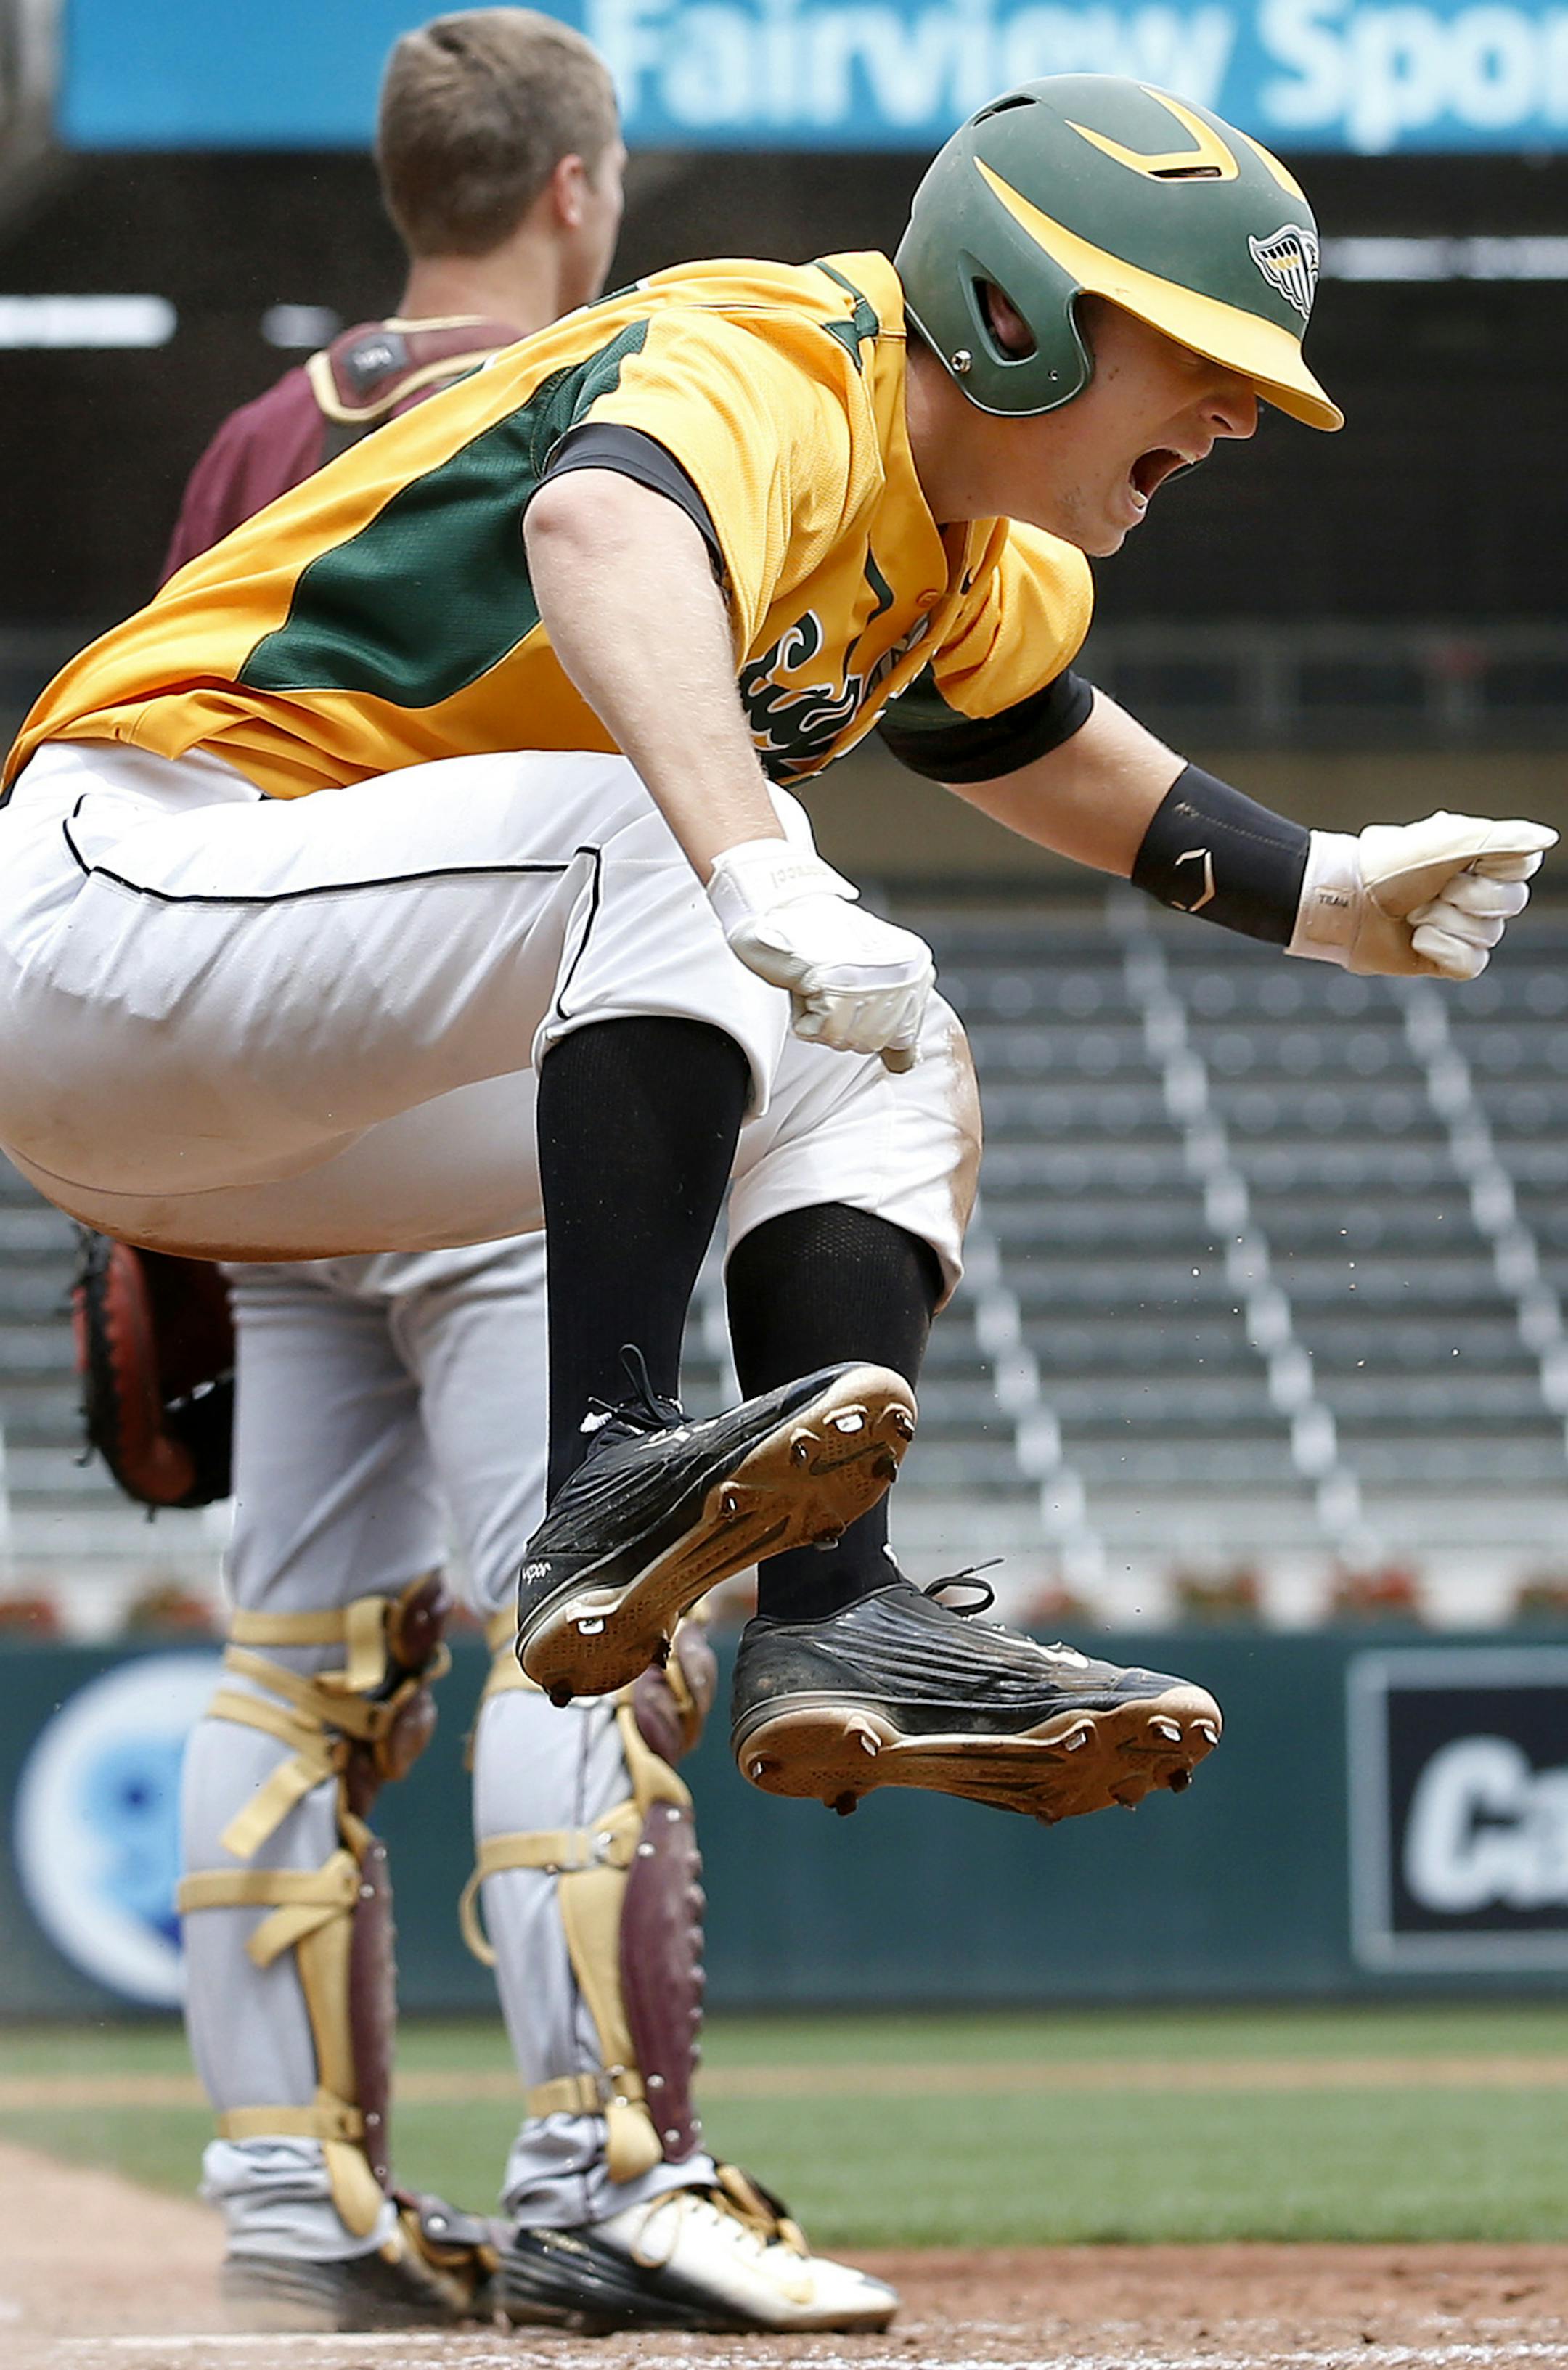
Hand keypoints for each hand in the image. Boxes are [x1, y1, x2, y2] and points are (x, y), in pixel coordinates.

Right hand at [706, 839, 934, 1065]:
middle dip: (842, 1022)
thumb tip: (905, 1063)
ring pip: (843, 1040)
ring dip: (822, 1018)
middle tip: (828, 983)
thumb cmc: (823, 938)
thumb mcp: (873, 975)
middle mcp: (904, 980)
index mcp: (916, 972)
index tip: (849, 1003)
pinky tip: (805, 982)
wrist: (787, 902)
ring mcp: (874, 986)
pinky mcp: (838, 991)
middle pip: (869, 1043)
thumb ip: (894, 1018)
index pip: (902, 1041)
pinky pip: (818, 1031)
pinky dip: (803, 1015)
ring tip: (816, 980)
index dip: (868, 1029)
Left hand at [1289, 812, 1556, 978]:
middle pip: (1511, 903)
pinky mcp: (1445, 959)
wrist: (1346, 901)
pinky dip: (1441, 951)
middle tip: (1428, 890)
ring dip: (1444, 923)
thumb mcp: (1447, 841)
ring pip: (1489, 935)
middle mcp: (1477, 891)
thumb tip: (1548, 839)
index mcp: (1482, 858)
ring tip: (1414, 914)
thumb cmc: (1389, 865)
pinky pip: (1472, 964)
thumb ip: (1504, 838)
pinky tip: (1417, 939)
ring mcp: (1462, 926)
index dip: (1492, 868)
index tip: (1457, 861)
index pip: (1523, 867)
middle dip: (1465, 897)